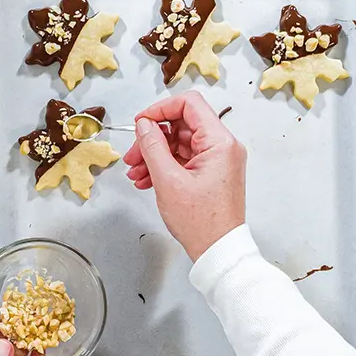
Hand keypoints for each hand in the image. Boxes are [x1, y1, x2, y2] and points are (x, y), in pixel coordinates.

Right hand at [124, 91, 246, 261]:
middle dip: (153, 138)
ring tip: (135, 173)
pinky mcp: (212, 174)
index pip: (189, 104)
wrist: (218, 251)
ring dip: (155, 155)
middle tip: (132, 156)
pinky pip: (185, 160)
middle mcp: (223, 147)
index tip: (141, 122)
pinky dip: (165, 166)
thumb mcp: (168, 180)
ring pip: (180, 144)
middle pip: (182, 125)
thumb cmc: (201, 221)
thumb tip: (143, 124)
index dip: (161, 109)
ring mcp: (218, 161)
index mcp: (219, 142)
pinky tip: (147, 179)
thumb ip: (153, 146)